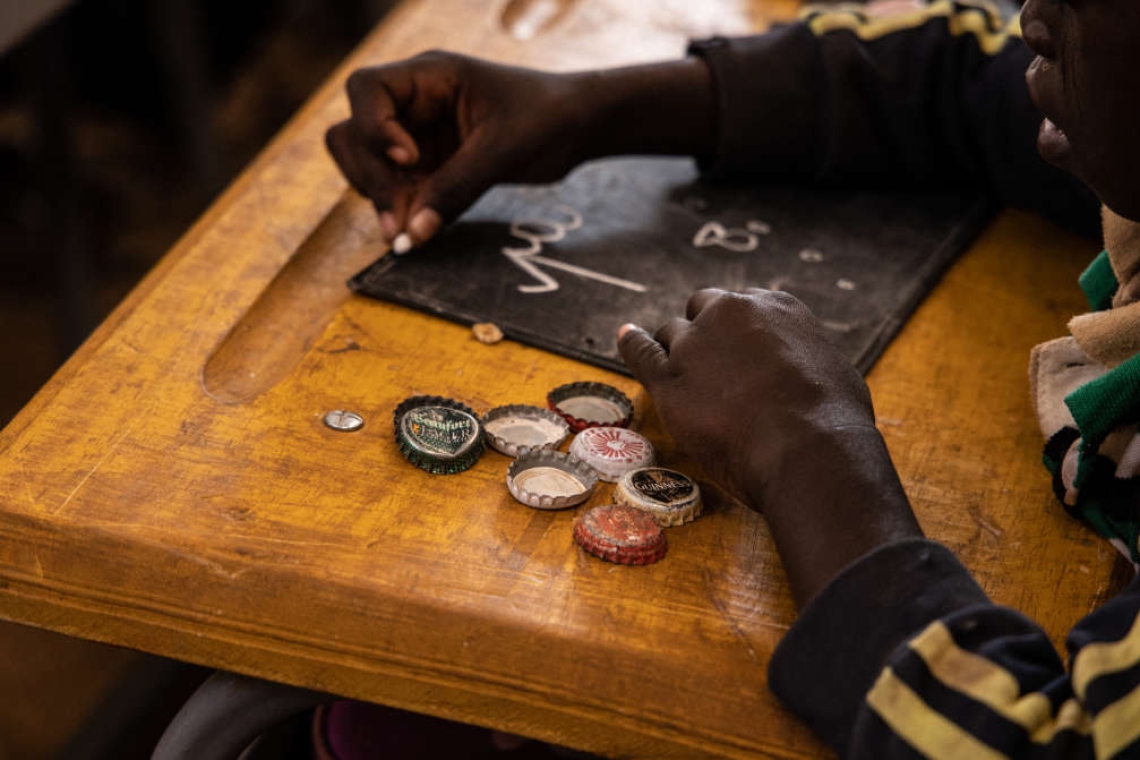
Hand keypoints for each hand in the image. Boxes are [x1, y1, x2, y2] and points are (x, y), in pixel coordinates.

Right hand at [326, 52, 593, 245]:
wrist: (578, 128)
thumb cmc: (546, 118)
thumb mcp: (501, 151)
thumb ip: (455, 189)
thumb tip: (413, 234)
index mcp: (429, 77)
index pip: (367, 89)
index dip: (374, 127)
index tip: (408, 160)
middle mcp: (414, 104)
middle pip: (355, 132)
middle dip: (369, 175)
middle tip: (397, 218)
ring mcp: (417, 136)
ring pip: (366, 163)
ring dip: (377, 197)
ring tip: (403, 232)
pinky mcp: (429, 167)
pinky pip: (396, 189)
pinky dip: (398, 210)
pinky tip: (413, 235)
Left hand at [618, 288, 874, 502]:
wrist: (808, 448)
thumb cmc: (831, 420)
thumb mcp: (830, 368)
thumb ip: (799, 356)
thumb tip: (792, 369)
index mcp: (774, 305)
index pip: (742, 307)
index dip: (737, 331)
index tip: (737, 350)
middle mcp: (730, 313)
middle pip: (702, 310)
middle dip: (704, 332)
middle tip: (712, 366)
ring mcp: (695, 345)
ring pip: (672, 335)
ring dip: (676, 353)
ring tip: (687, 381)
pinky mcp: (669, 381)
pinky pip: (640, 353)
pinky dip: (632, 345)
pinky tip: (626, 339)